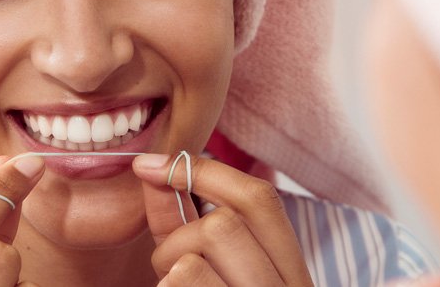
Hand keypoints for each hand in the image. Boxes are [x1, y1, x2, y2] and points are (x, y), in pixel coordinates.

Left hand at [133, 154, 312, 285]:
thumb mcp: (207, 267)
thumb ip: (182, 224)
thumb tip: (154, 174)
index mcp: (290, 272)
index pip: (259, 198)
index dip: (201, 170)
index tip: (149, 164)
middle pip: (223, 225)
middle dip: (177, 237)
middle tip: (168, 265)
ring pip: (192, 260)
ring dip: (165, 268)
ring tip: (172, 286)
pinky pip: (182, 284)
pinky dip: (166, 286)